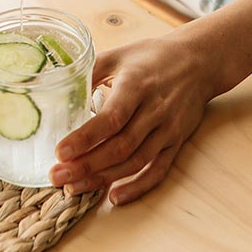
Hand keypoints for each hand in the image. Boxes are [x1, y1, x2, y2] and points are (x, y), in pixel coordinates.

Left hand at [49, 33, 220, 204]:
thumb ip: (88, 71)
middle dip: (86, 165)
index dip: (85, 138)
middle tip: (56, 177)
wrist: (199, 61)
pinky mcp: (176, 141)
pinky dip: (137, 187)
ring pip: (135, 162)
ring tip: (73, 188)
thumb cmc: (152, 57)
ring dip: (103, 178)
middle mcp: (154, 109)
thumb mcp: (119, 55)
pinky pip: (158, 170)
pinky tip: (114, 197)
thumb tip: (52, 87)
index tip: (60, 152)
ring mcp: (167, 128)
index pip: (112, 117)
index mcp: (137, 85)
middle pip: (120, 146)